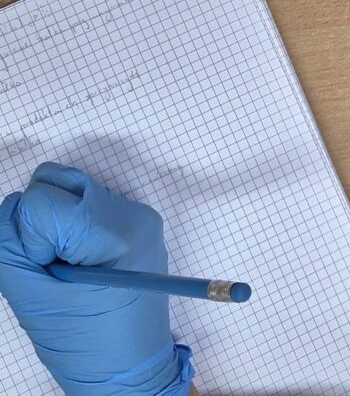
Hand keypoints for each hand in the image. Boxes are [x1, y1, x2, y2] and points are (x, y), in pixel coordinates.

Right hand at [0, 162, 192, 395]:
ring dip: (53, 221)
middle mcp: (132, 212)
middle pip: (56, 181)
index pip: (42, 201)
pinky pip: (84, 202)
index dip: (30, 238)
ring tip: (65, 263)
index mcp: (115, 232)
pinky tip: (77, 259)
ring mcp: (137, 213)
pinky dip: (69, 226)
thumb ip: (10, 249)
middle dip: (38, 220)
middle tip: (52, 264)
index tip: (47, 271)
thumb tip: (9, 207)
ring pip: (68, 187)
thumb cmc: (86, 343)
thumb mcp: (34, 301)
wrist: (133, 368)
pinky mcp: (133, 219)